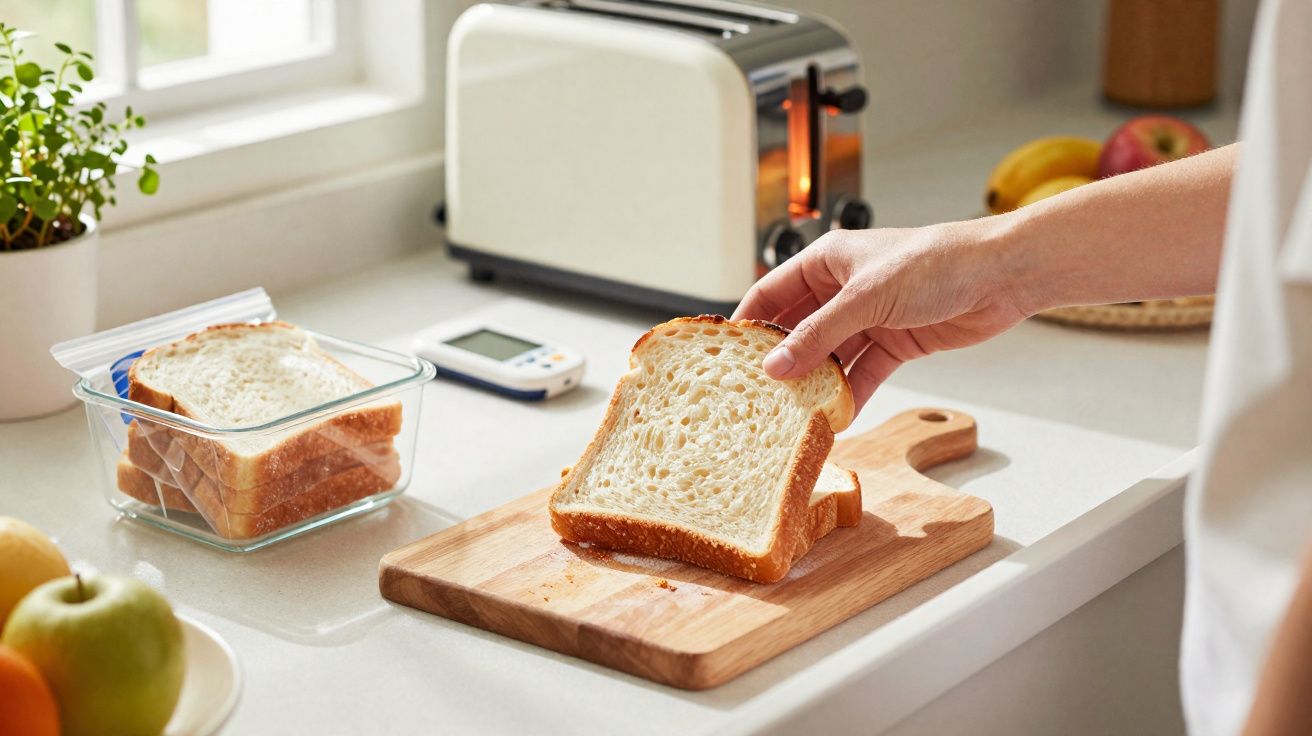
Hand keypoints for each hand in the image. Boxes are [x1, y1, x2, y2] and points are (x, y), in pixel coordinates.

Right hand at [733, 219, 1029, 412]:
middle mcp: (843, 289)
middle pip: (798, 329)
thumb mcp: (866, 299)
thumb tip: (775, 366)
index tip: (725, 358)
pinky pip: (863, 373)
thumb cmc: (935, 263)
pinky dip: (851, 393)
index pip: (772, 292)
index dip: (749, 323)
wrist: (1000, 275)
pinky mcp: (895, 343)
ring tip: (792, 413)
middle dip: (781, 360)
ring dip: (815, 383)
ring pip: (830, 356)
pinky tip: (836, 417)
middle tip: (755, 395)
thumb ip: (818, 335)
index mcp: (827, 261)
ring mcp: (869, 318)